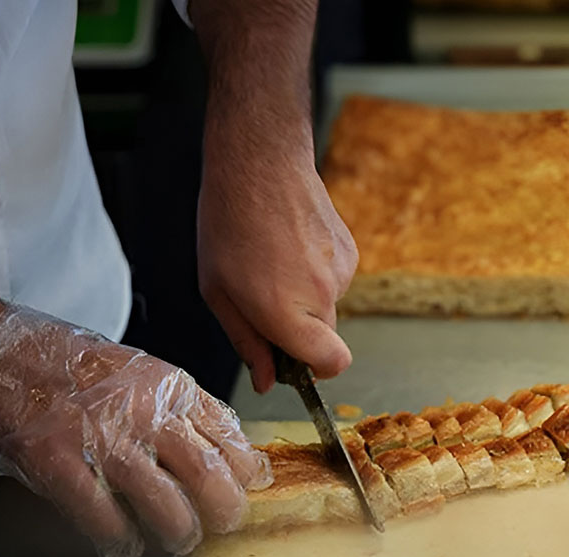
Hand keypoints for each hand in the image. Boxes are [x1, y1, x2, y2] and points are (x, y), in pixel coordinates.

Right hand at [0, 308, 272, 556]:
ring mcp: (101, 437)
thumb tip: (235, 449)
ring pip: (164, 503)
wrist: (4, 352)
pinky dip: (119, 541)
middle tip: (224, 525)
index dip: (245, 472)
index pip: (229, 437)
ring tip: (180, 539)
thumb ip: (189, 408)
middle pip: (207, 474)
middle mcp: (144, 411)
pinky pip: (102, 516)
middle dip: (224, 510)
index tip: (248, 489)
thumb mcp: (148, 372)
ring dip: (179, 532)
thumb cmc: (78, 366)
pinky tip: (125, 547)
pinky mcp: (59, 461)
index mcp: (170, 387)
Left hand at [197, 134, 357, 393]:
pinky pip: (334, 279)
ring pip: (327, 306)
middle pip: (324, 337)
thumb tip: (268, 380)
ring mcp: (341, 271)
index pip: (332, 363)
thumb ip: (247, 342)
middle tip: (263, 299)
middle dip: (298, 330)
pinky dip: (314, 272)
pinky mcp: (349, 251)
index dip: (316, 371)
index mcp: (286, 311)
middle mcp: (321, 294)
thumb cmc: (229, 225)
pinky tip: (290, 246)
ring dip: (303, 296)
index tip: (295, 362)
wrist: (260, 164)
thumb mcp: (218, 292)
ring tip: (272, 261)